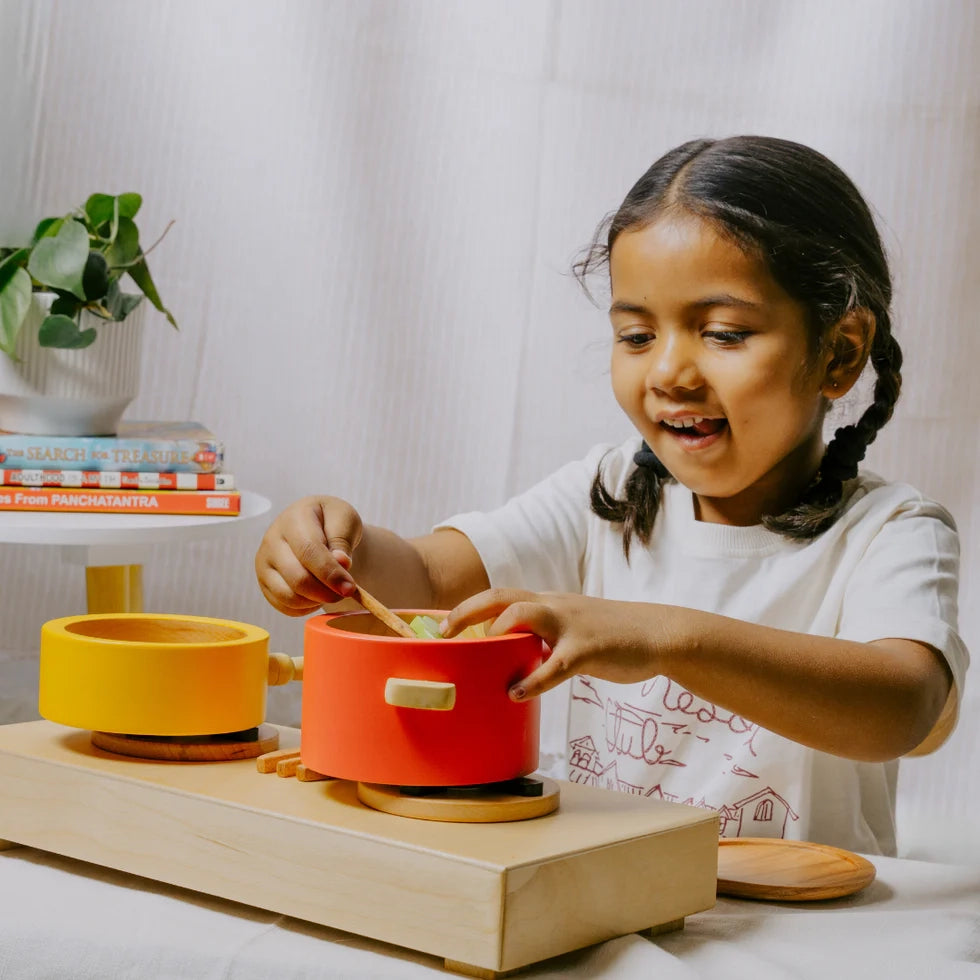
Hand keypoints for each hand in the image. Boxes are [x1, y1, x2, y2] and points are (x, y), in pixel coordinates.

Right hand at [254, 495, 360, 615]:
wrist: (319, 528)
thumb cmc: (333, 522)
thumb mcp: (346, 519)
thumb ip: (343, 540)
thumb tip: (341, 562)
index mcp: (293, 518)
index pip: (308, 551)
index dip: (330, 573)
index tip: (349, 588)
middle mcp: (271, 540)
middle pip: (297, 578)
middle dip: (326, 592)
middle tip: (346, 592)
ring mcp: (264, 563)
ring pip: (289, 596)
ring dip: (317, 601)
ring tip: (333, 590)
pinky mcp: (264, 582)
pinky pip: (284, 606)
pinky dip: (306, 608)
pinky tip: (319, 595)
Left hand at [441, 589, 671, 699]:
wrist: (656, 633)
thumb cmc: (609, 634)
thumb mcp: (570, 627)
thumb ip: (541, 638)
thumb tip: (511, 659)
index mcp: (547, 603)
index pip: (501, 596)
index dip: (469, 607)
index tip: (443, 624)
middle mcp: (554, 607)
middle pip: (502, 598)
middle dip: (468, 612)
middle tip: (444, 632)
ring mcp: (570, 626)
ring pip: (525, 616)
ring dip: (497, 633)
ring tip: (477, 656)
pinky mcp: (588, 650)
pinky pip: (555, 665)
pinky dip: (533, 680)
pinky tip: (517, 694)